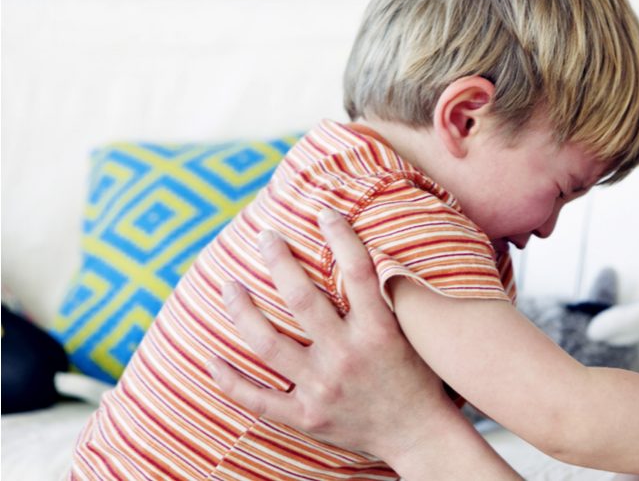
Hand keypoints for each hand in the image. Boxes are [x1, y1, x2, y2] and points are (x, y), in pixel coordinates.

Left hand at [207, 209, 448, 461]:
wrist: (419, 436)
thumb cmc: (419, 379)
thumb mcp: (414, 335)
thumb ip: (392, 300)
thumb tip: (373, 252)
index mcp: (378, 333)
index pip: (357, 272)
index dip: (340, 235)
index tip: (323, 211)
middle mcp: (346, 357)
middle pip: (301, 300)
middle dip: (279, 260)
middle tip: (265, 236)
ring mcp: (321, 389)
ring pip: (267, 344)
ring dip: (242, 310)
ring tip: (228, 285)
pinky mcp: (306, 417)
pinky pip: (257, 399)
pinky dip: (230, 380)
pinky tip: (211, 358)